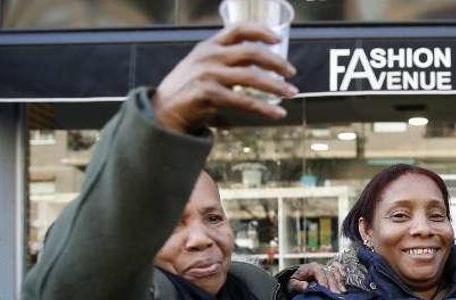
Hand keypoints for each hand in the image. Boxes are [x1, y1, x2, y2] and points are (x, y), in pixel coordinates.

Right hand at [152, 23, 298, 132]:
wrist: (164, 112)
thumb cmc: (188, 90)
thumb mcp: (203, 66)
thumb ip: (226, 61)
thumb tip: (261, 65)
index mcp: (209, 46)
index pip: (238, 29)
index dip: (260, 31)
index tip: (278, 39)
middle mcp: (209, 56)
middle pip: (251, 53)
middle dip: (276, 62)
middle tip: (291, 72)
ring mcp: (208, 74)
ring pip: (252, 77)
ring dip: (276, 86)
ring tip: (291, 92)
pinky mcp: (209, 94)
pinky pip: (245, 101)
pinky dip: (265, 109)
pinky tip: (278, 114)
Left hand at [288, 262, 345, 293]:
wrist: (299, 280)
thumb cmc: (296, 282)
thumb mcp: (292, 285)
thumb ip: (297, 285)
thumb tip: (305, 286)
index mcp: (310, 267)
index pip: (318, 271)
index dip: (323, 280)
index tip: (325, 289)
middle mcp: (320, 266)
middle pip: (329, 273)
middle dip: (333, 284)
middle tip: (336, 295)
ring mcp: (327, 268)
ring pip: (336, 272)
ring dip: (340, 283)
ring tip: (342, 293)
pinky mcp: (332, 270)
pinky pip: (340, 270)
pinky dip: (343, 275)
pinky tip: (345, 284)